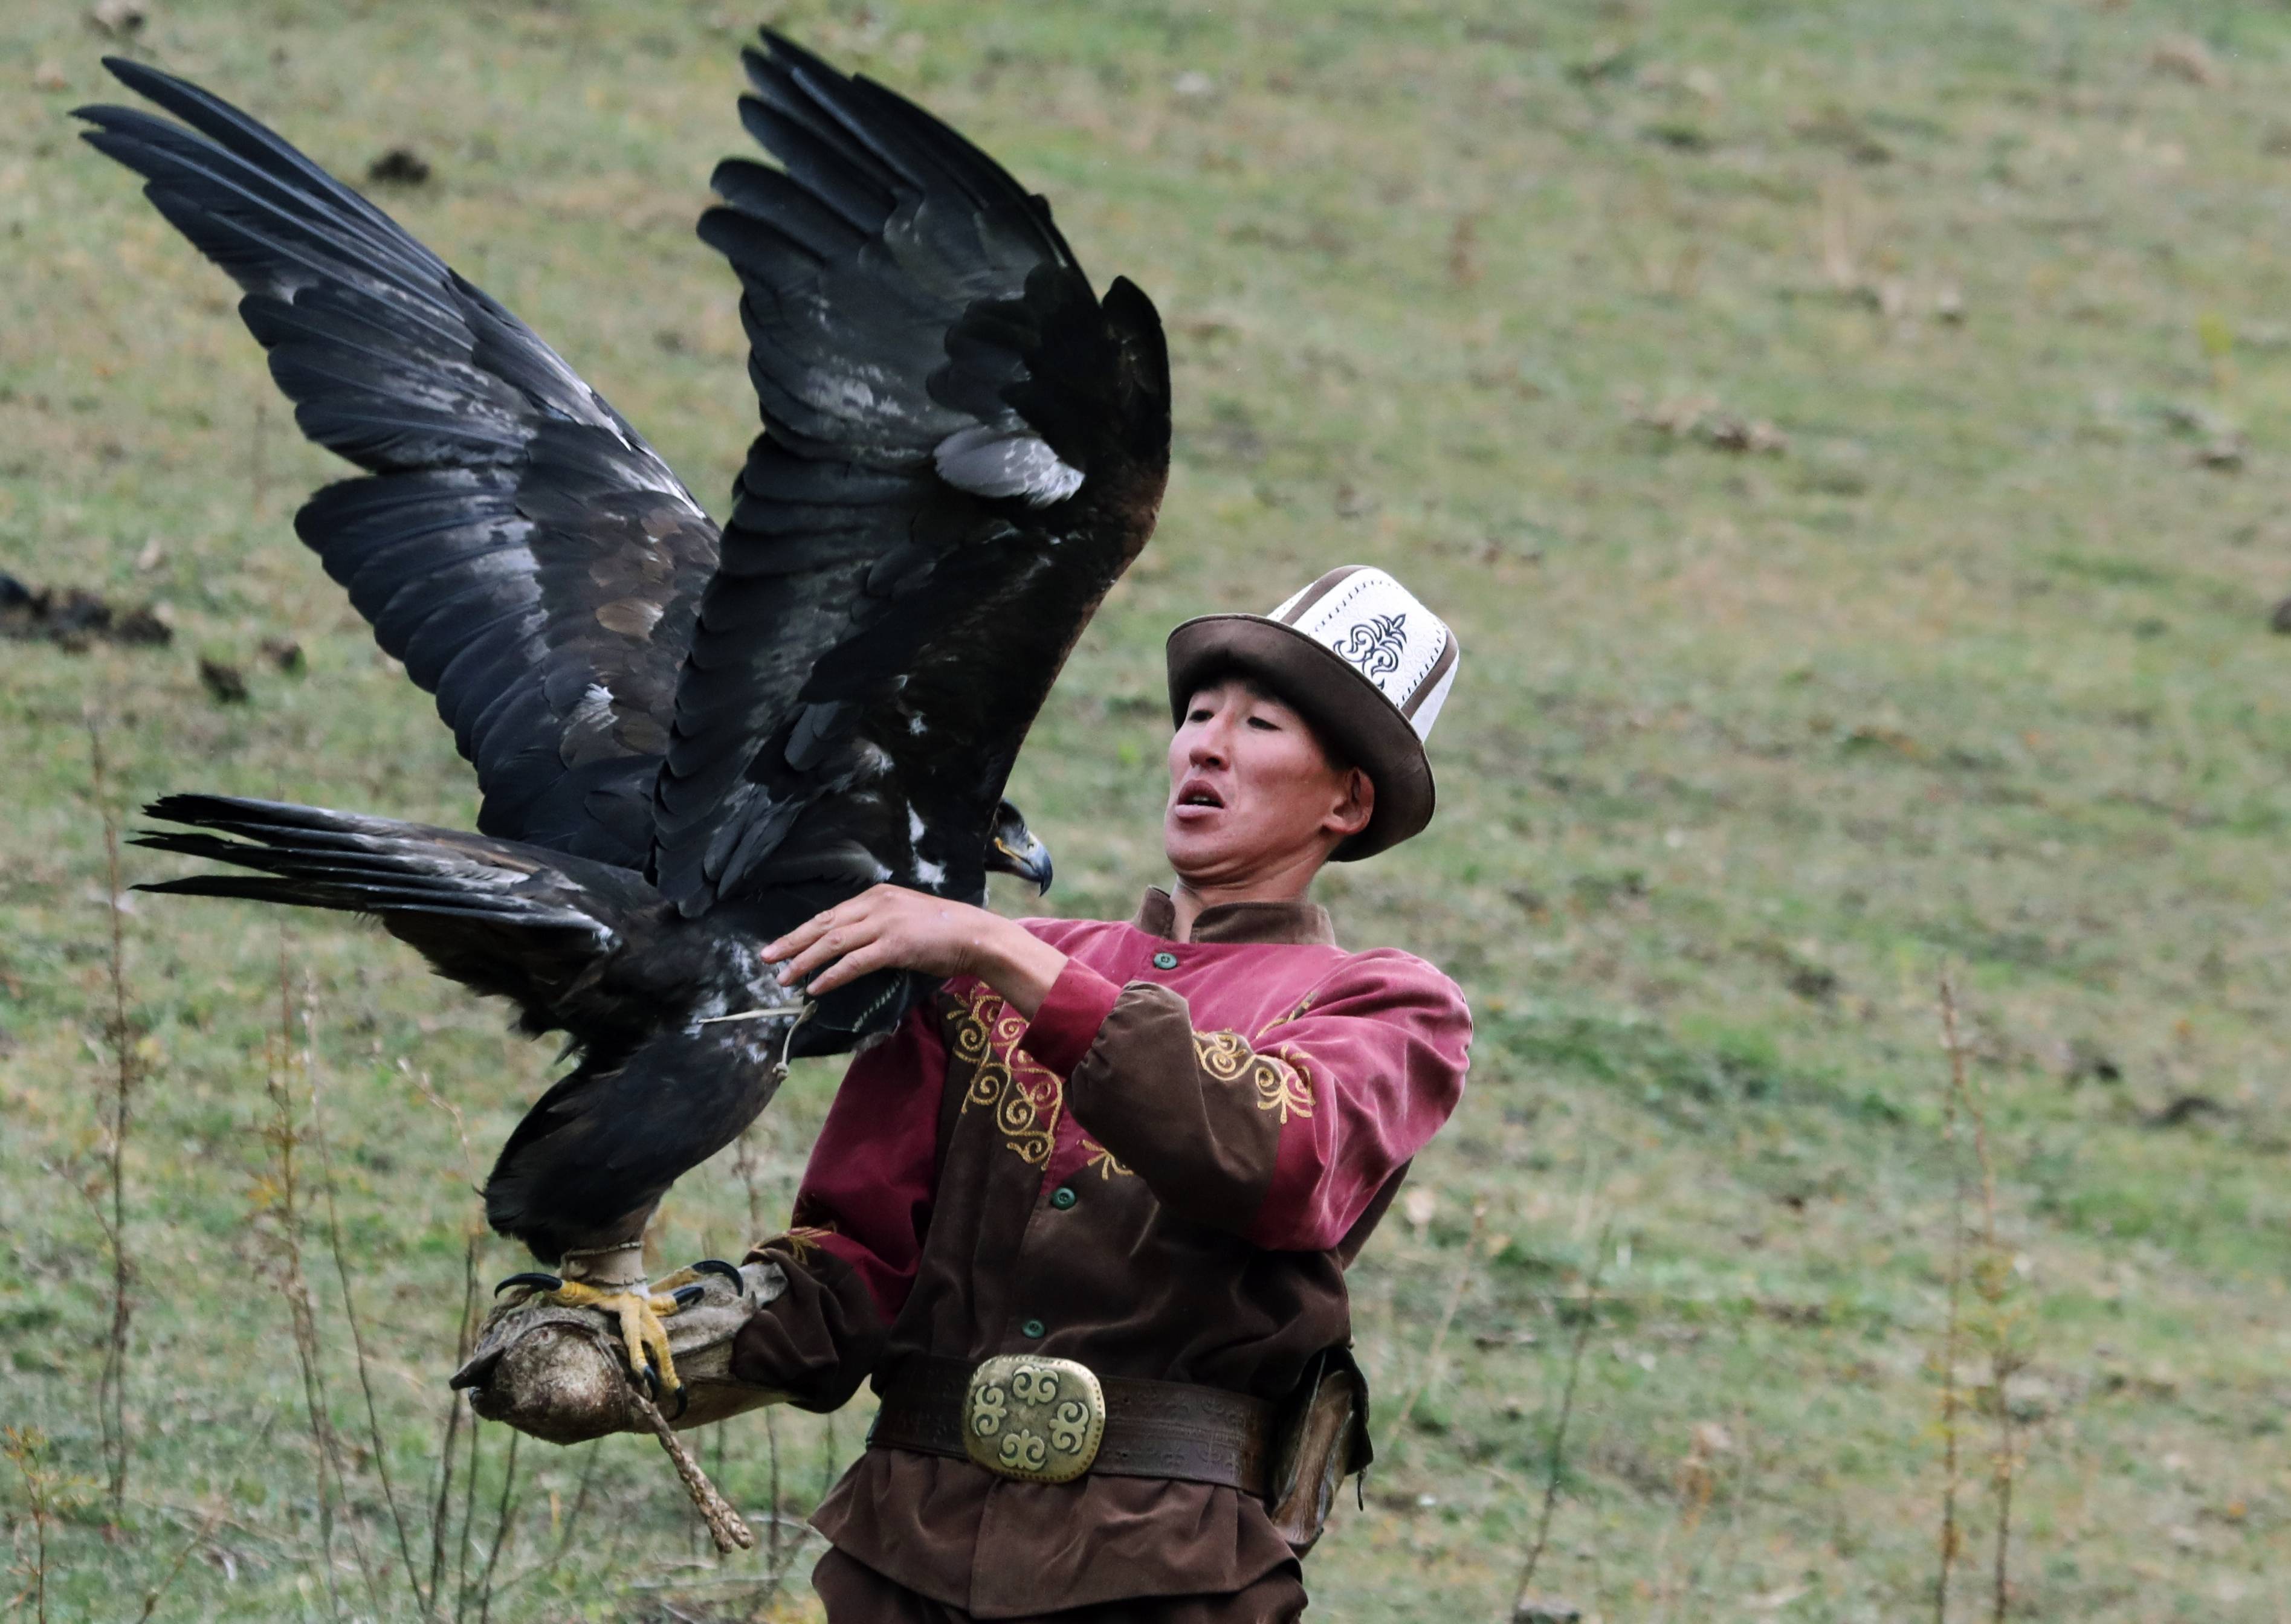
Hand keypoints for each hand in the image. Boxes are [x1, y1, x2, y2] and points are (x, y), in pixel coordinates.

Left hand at [764, 885, 1067, 1016]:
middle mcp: (877, 904)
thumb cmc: (945, 932)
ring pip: (833, 941)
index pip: (831, 914)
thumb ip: (879, 926)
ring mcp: (885, 923)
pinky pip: (853, 962)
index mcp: (877, 895)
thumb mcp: (906, 919)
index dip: (803, 931)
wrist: (977, 936)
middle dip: (792, 942)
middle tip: (765, 957)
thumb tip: (854, 948)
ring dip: (804, 960)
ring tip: (783, 977)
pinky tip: (816, 987)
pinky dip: (831, 975)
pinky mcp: (894, 945)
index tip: (781, 945)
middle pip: (824, 923)